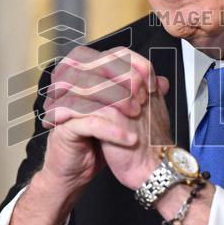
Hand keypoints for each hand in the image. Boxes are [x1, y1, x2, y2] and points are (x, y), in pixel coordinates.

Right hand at [5, 46, 160, 224]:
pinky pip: (85, 121)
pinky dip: (110, 128)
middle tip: (143, 97)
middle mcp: (72, 86)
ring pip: (87, 90)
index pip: (109, 54)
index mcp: (88, 76)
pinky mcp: (62, 127)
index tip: (150, 79)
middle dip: (123, 78)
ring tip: (136, 115)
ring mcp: (63, 104)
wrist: (78, 170)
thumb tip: (162, 81)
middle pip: (95, 66)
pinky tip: (128, 137)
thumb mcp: (124, 115)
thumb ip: (140, 95)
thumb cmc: (98, 140)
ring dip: (116, 101)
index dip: (132, 63)